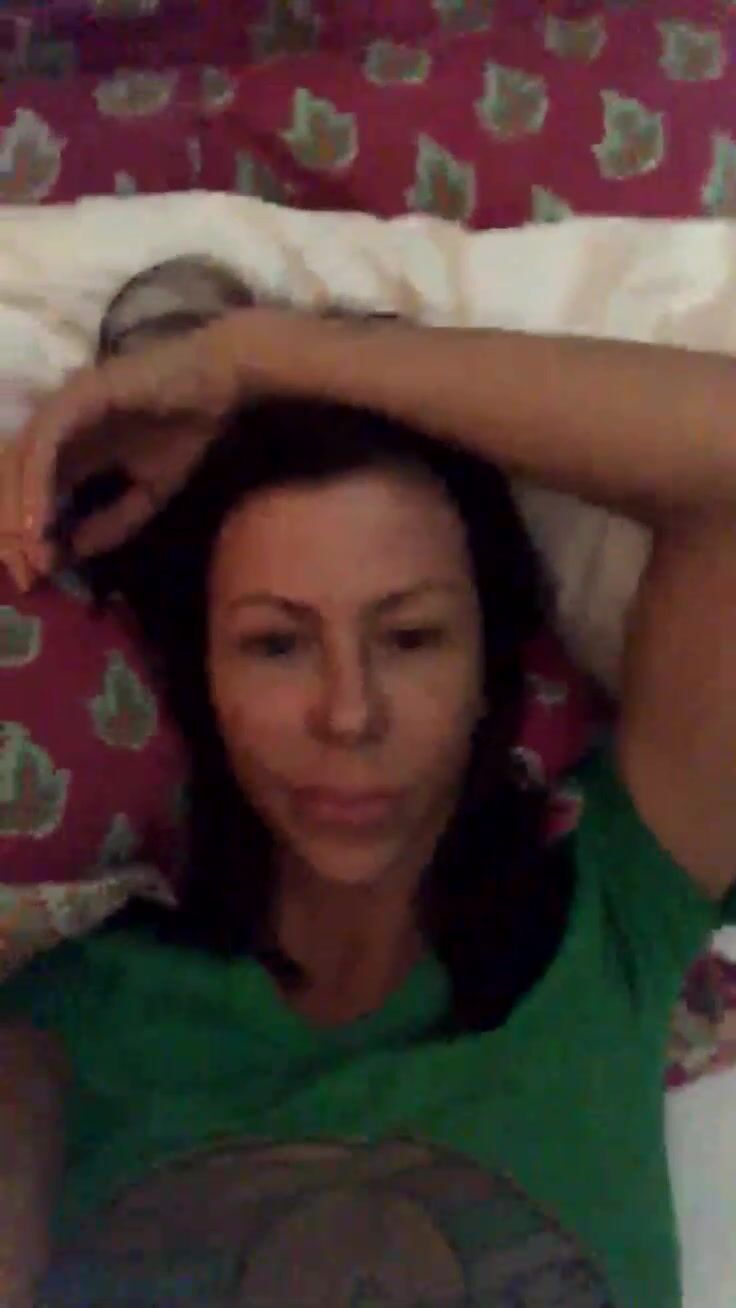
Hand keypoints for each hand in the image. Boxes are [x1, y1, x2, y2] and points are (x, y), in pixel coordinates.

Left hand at [13, 313, 249, 581]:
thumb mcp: (151, 493)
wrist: (218, 386)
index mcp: (69, 448)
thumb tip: (74, 551)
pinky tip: (38, 519)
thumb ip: (115, 522)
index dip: (25, 536)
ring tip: (29, 551)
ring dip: (17, 510)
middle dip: (12, 530)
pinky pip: (44, 443)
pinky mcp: (76, 396)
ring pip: (18, 462)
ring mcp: (61, 408)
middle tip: (25, 574)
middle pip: (12, 480)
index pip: (29, 493)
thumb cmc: (185, 429)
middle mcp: (55, 427)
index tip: (33, 576)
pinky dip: (35, 482)